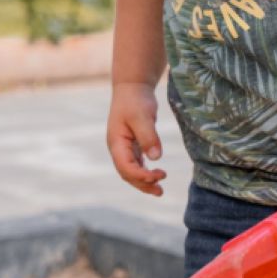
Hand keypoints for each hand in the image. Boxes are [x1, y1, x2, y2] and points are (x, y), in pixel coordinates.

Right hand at [107, 82, 165, 196]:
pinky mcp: (133, 144)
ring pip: (132, 171)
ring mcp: (124, 147)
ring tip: (159, 190)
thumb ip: (148, 136)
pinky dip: (145, 172)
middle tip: (160, 190)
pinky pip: (137, 164)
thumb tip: (155, 158)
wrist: (133, 87)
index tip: (158, 176)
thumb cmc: (135, 100)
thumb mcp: (142, 116)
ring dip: (144, 181)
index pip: (125, 167)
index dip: (140, 176)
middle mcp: (118, 148)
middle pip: (127, 174)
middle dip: (142, 184)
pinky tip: (156, 176)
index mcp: (116, 143)